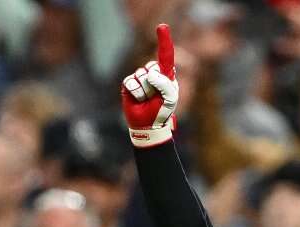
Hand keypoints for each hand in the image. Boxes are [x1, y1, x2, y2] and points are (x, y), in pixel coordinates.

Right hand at [122, 24, 178, 147]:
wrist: (147, 125)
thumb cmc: (161, 111)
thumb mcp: (170, 98)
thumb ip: (165, 84)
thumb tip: (149, 74)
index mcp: (166, 75)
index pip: (165, 55)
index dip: (164, 41)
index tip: (162, 27)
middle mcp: (152, 73)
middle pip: (151, 68)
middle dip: (155, 84)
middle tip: (156, 98)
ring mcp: (139, 78)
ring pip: (140, 76)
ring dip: (145, 92)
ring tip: (147, 100)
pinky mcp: (128, 84)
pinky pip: (130, 82)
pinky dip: (135, 93)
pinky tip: (138, 100)